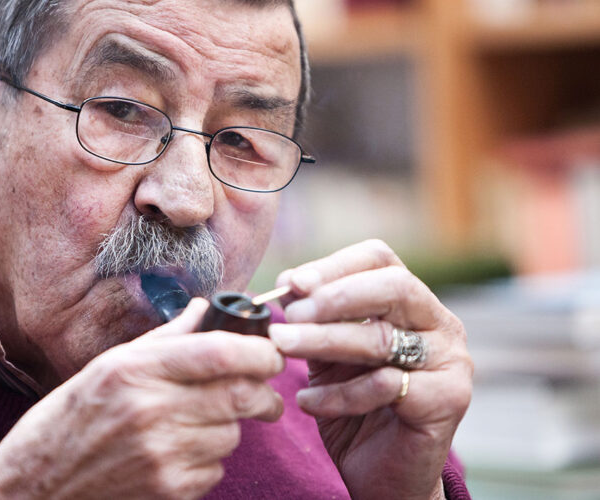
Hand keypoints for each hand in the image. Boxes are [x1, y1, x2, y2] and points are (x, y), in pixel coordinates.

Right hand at [0, 298, 284, 499]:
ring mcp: (160, 454)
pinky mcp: (168, 491)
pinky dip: (208, 460)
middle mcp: (149, 409)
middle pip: (239, 394)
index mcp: (133, 369)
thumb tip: (206, 309)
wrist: (34, 490)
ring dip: (228, 428)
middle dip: (264, 393)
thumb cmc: (67, 421)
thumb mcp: (107, 367)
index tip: (270, 353)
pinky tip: (176, 454)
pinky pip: (215, 469)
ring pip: (231, 434)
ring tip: (196, 426)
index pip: (219, 352)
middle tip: (266, 395)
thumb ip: (165, 338)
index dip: (258, 351)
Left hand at [269, 240, 471, 499]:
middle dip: (334, 297)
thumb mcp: (328, 355)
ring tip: (283, 346)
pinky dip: (338, 393)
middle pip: (393, 287)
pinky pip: (385, 385)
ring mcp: (451, 361)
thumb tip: (286, 285)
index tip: (290, 283)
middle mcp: (441, 324)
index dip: (334, 265)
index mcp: (414, 302)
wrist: (383, 476)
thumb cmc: (355, 407)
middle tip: (291, 315)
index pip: (380, 259)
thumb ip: (314, 319)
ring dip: (323, 340)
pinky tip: (307, 401)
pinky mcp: (448, 399)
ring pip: (382, 337)